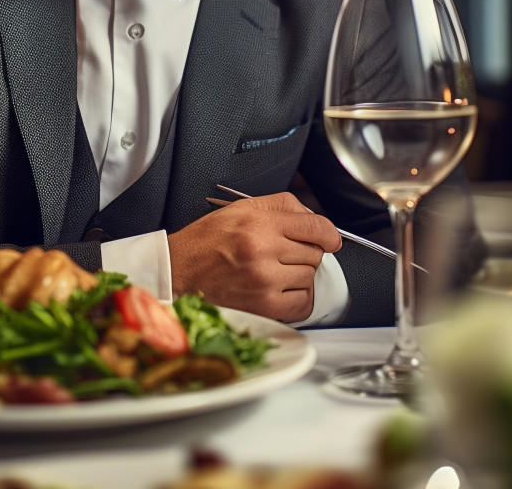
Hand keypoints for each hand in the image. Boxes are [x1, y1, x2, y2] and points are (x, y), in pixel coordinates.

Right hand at [167, 192, 341, 322]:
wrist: (180, 272)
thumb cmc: (207, 241)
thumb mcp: (241, 208)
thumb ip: (280, 205)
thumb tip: (312, 216)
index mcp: (259, 224)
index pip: (315, 226)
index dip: (329, 233)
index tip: (331, 238)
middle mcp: (263, 251)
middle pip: (315, 252)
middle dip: (306, 250)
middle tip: (285, 252)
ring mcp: (265, 281)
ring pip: (310, 276)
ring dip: (300, 274)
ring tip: (275, 269)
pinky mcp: (264, 307)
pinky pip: (303, 302)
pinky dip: (298, 296)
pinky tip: (281, 288)